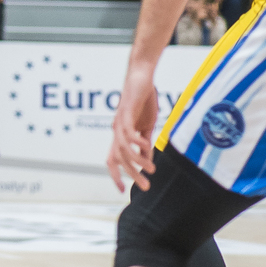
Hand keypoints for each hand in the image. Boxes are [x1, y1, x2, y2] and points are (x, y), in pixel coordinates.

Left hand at [106, 61, 159, 191]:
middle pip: (119, 159)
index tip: (123, 191)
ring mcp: (119, 122)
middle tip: (146, 188)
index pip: (113, 159)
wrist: (141, 75)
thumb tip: (147, 156)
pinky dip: (136, 142)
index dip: (116, 175)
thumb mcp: (147, 124)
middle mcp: (116, 131)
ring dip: (138, 161)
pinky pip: (127, 132)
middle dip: (132, 175)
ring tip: (152, 169)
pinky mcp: (125, 112)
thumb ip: (146, 140)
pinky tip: (147, 146)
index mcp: (121, 135)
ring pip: (124, 149)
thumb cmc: (144, 99)